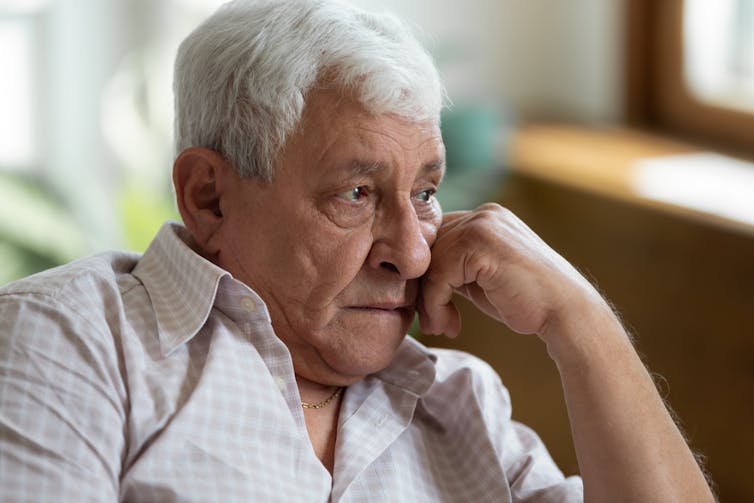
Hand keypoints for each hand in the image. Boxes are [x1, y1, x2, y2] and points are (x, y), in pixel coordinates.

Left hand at [417, 203, 602, 340]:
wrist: (565, 313)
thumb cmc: (525, 301)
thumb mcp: (481, 276)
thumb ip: (454, 266)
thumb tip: (413, 273)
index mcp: (486, 216)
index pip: (436, 238)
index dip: (427, 273)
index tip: (432, 307)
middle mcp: (483, 214)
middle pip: (428, 248)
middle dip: (424, 288)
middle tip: (433, 321)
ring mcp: (482, 225)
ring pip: (429, 263)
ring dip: (428, 301)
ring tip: (441, 326)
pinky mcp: (479, 245)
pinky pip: (437, 276)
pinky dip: (436, 305)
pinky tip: (450, 325)